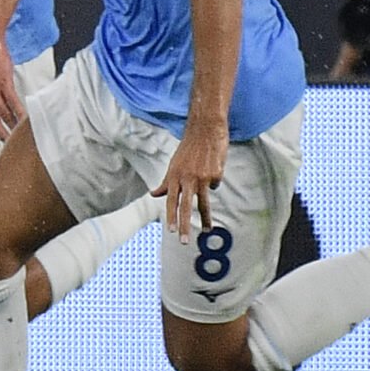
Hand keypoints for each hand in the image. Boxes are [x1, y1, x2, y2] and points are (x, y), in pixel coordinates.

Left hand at [152, 120, 226, 239]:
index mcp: (174, 175)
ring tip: (206, 230)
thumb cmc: (188, 148)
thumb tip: (153, 194)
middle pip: (185, 206)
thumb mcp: (173, 164)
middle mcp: (187, 178)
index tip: (171, 231)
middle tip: (184, 242)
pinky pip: (215, 184)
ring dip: (205, 219)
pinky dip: (213, 180)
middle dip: (184, 225)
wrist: (206, 129)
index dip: (171, 216)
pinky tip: (213, 168)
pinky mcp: (216, 174)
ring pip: (203, 203)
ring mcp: (202, 177)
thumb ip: (166, 182)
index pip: (171, 200)